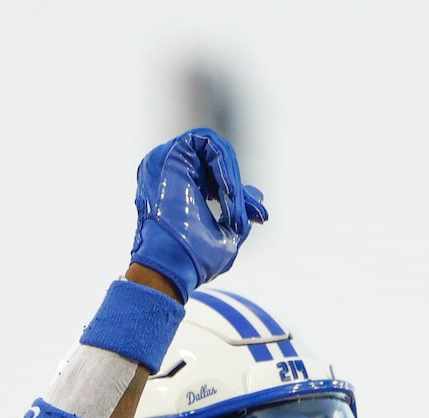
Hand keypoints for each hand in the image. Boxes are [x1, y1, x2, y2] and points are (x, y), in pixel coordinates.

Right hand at [130, 129, 267, 301]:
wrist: (173, 264)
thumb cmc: (194, 259)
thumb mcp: (227, 235)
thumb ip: (238, 211)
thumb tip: (257, 195)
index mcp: (180, 190)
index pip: (216, 178)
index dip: (238, 193)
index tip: (258, 216)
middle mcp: (172, 172)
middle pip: (216, 162)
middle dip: (238, 187)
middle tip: (249, 213)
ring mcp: (170, 161)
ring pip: (215, 149)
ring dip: (232, 178)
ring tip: (233, 204)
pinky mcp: (172, 153)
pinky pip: (208, 142)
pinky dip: (224, 165)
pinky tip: (228, 191)